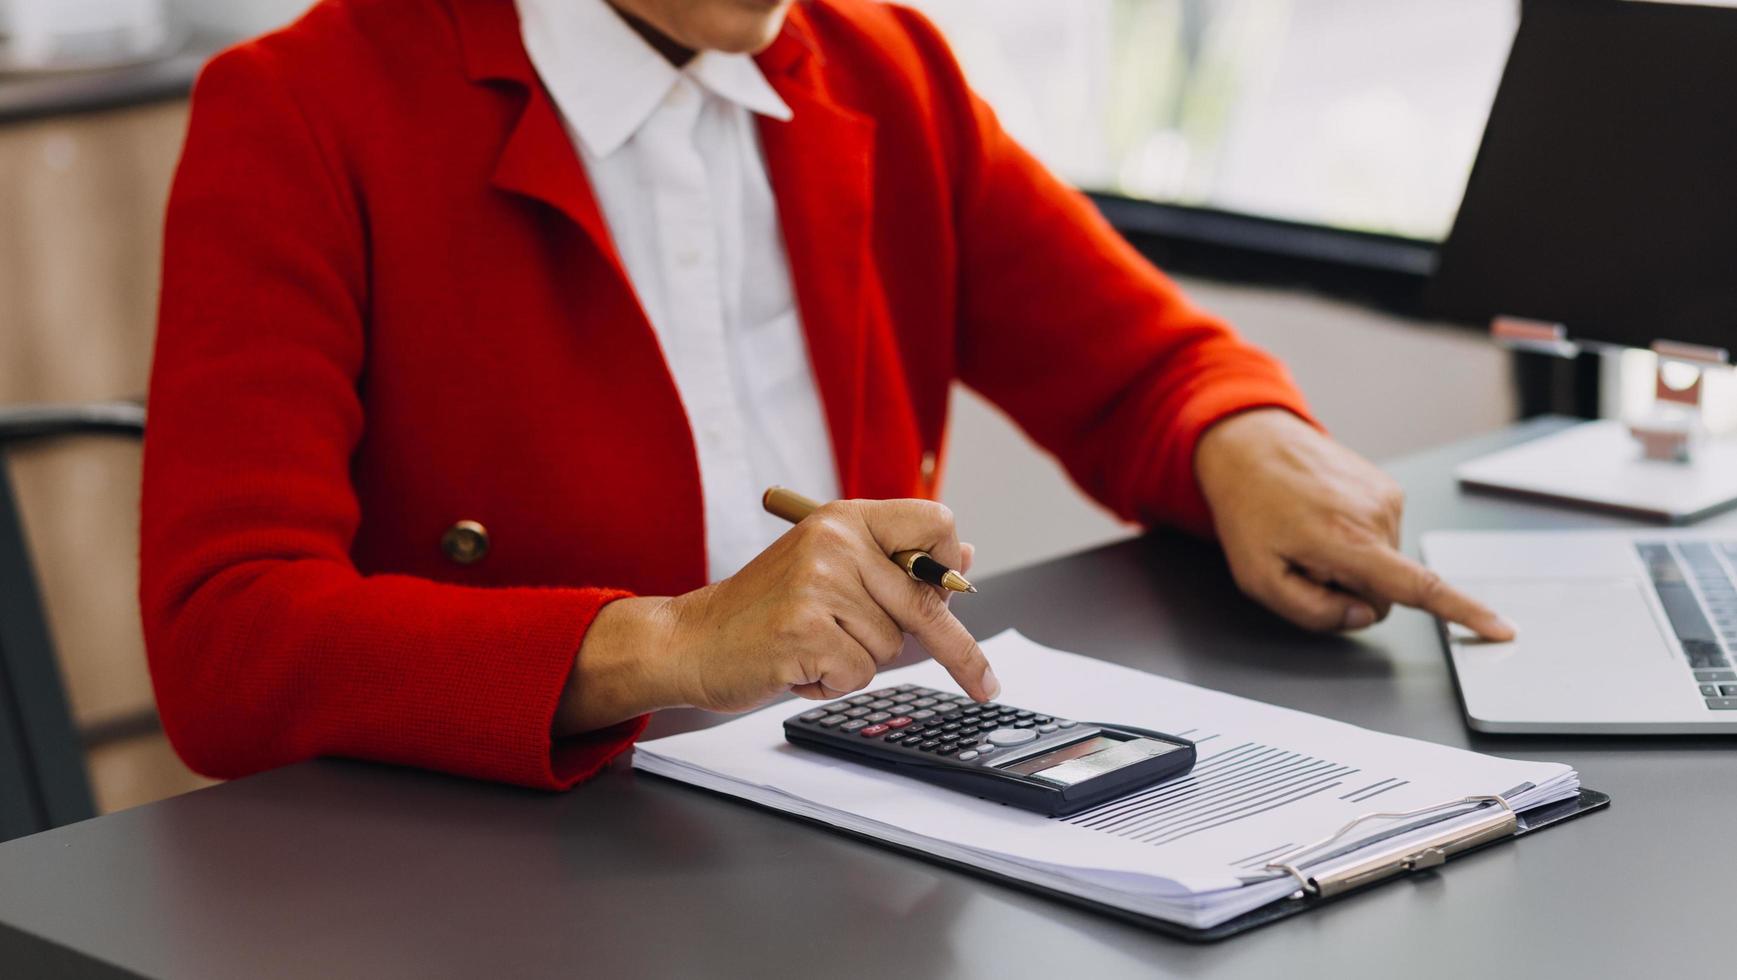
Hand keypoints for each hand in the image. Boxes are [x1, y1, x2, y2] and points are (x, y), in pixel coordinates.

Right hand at [555, 499, 997, 733]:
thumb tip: (963, 558)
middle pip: (924, 601)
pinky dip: (833, 683)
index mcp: (844, 520)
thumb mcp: (825, 569)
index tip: (960, 593)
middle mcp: (834, 542)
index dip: (951, 564)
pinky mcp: (805, 630)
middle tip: (987, 686)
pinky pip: (859, 674)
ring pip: (890, 646)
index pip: (934, 522)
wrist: (689, 641)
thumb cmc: (761, 611)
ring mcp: (818, 585)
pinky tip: (799, 668)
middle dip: (960, 652)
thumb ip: (890, 564)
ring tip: (812, 648)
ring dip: (857, 661)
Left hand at [1194, 409, 1514, 640]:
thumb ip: (1312, 611)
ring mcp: (1386, 498)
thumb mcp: (1259, 578)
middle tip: (1305, 563)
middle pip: (1388, 591)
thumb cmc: (1249, 511)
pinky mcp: (1387, 488)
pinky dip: (1356, 539)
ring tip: (1310, 535)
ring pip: (1386, 564)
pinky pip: (1382, 537)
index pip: (1418, 588)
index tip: (1502, 629)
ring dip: (1351, 562)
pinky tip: (1324, 519)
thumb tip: (1365, 616)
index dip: (1464, 613)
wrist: (1250, 445)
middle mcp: (1377, 516)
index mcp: (1348, 541)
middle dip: (1350, 591)